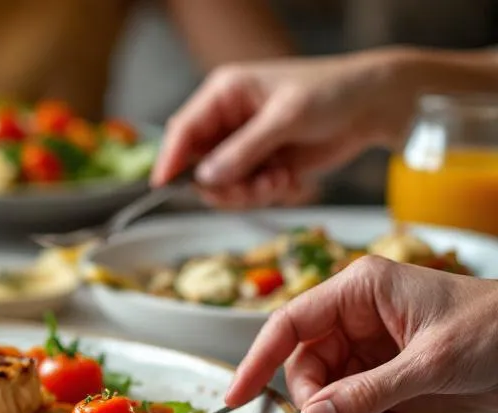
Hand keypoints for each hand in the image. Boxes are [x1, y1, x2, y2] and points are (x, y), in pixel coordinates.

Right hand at [152, 49, 413, 207]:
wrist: (375, 106)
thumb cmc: (332, 93)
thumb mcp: (286, 117)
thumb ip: (244, 149)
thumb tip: (205, 179)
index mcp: (225, 94)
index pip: (184, 130)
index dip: (171, 159)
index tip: (163, 187)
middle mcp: (228, 121)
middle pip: (199, 166)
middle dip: (225, 185)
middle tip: (256, 188)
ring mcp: (245, 146)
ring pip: (222, 185)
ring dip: (249, 193)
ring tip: (280, 182)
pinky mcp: (264, 165)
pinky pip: (247, 192)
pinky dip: (267, 194)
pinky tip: (291, 180)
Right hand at [226, 257, 497, 412]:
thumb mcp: (431, 363)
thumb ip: (368, 393)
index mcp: (360, 289)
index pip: (289, 324)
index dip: (258, 360)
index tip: (238, 398)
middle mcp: (359, 310)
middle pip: (308, 363)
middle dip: (323, 402)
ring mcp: (374, 338)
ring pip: (331, 386)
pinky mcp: (389, 363)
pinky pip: (357, 396)